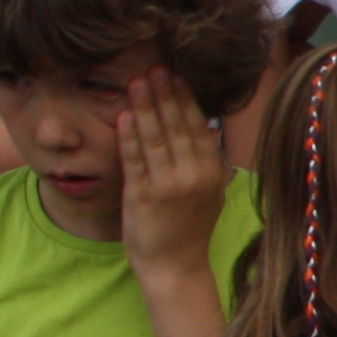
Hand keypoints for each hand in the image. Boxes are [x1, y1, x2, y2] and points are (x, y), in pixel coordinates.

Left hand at [115, 70, 227, 276]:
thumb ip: (205, 163)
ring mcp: (168, 185)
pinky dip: (129, 135)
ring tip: (137, 83)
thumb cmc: (188, 230)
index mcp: (212, 173)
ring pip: (156, 137)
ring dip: (145, 107)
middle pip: (177, 126)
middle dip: (164, 95)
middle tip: (155, 70)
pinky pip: (135, 158)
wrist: (175, 267)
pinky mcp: (142, 195)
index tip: (177, 77)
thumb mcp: (209, 194)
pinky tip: (124, 116)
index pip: (198, 128)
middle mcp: (194, 176)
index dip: (186, 100)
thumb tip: (203, 128)